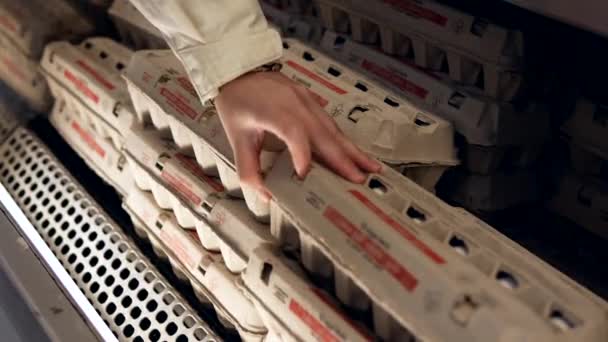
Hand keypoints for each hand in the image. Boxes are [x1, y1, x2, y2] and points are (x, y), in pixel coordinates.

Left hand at [214, 71, 380, 200]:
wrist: (239, 71)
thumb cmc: (237, 102)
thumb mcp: (236, 138)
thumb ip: (248, 170)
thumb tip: (265, 195)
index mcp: (275, 112)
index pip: (294, 134)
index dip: (302, 154)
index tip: (304, 175)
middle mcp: (295, 104)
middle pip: (324, 133)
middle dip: (344, 158)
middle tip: (361, 178)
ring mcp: (306, 99)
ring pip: (332, 127)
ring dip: (351, 149)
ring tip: (369, 166)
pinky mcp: (310, 98)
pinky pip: (329, 120)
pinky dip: (342, 138)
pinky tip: (354, 151)